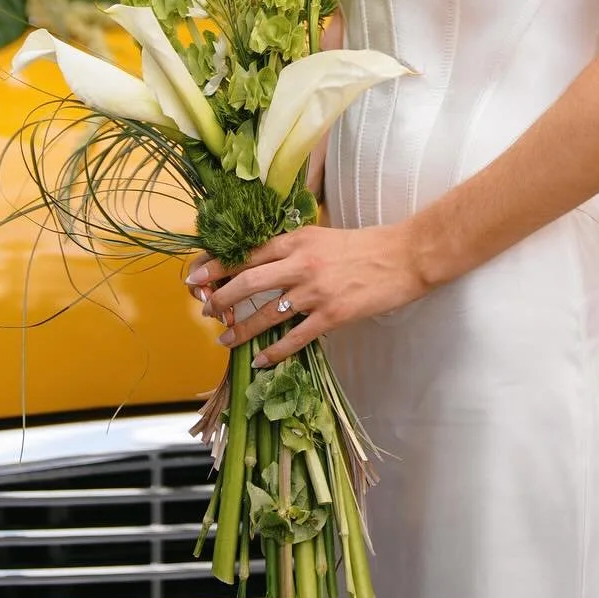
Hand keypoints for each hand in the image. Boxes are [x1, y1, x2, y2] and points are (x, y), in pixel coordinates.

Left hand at [187, 222, 427, 366]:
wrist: (402, 256)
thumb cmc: (363, 245)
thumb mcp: (321, 236)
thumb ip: (292, 248)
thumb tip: (261, 262)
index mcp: (296, 240)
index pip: (246, 253)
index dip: (217, 266)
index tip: (196, 277)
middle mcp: (300, 263)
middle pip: (247, 283)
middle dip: (220, 299)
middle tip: (206, 310)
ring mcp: (315, 291)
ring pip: (265, 313)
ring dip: (241, 329)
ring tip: (226, 338)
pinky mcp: (331, 315)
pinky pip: (294, 337)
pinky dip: (275, 352)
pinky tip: (262, 361)